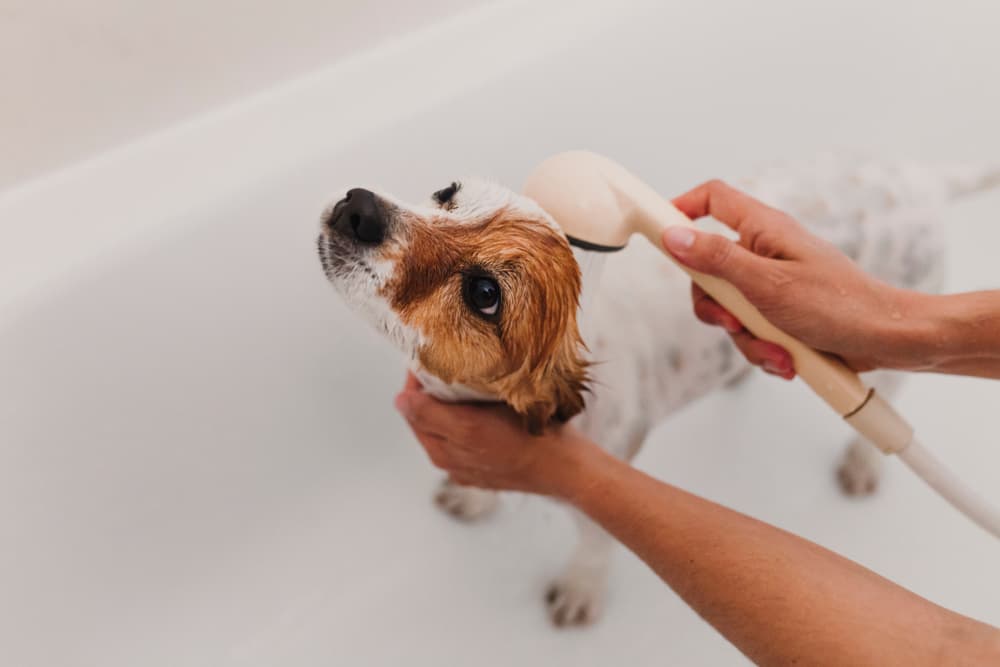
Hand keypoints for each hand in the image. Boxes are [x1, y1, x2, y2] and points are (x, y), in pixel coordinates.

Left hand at [394, 373, 591, 495]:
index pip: (412, 406)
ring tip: (468, 380)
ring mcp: (471, 463)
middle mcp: (451, 460)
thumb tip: (400, 401)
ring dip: (453, 401)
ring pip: (450, 423)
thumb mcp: (471, 426)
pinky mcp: (491, 464)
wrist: (565, 467)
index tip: (429, 357)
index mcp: (441, 450)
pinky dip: (472, 417)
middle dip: (433, 389)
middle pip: (428, 415)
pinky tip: (487, 406)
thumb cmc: (523, 444)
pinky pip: (471, 434)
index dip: (417, 380)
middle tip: (449, 362)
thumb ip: (430, 415)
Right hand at [663, 180, 919, 374]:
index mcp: (764, 230)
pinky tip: (788, 359)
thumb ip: (717, 260)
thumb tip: (674, 236)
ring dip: (748, 339)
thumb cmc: (839, 305)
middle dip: (717, 307)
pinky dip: (764, 349)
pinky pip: (752, 331)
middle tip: (733, 322)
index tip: (660, 235)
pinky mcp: (781, 313)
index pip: (712, 198)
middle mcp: (765, 251)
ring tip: (777, 351)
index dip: (681, 209)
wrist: (887, 340)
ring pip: (730, 309)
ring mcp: (772, 283)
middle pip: (709, 269)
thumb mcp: (767, 284)